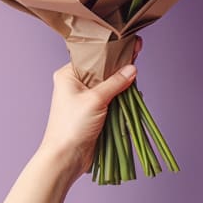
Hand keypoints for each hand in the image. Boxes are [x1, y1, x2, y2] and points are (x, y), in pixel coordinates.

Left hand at [39, 37, 142, 179]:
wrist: (65, 159)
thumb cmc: (72, 126)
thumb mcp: (95, 100)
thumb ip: (115, 83)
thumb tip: (132, 68)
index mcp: (69, 74)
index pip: (94, 56)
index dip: (112, 51)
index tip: (129, 43)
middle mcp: (75, 83)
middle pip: (103, 69)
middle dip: (119, 67)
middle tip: (136, 54)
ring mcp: (85, 97)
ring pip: (109, 84)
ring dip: (122, 84)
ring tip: (136, 74)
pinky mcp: (93, 111)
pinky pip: (111, 99)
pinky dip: (121, 97)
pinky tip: (133, 91)